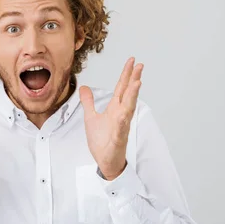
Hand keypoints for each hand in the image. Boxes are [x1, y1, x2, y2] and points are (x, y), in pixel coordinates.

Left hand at [79, 57, 143, 179]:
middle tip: (140, 65)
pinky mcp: (118, 139)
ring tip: (137, 83)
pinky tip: (123, 115)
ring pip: (128, 109)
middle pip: (128, 94)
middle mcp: (121, 115)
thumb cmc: (102, 141)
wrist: (105, 161)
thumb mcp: (91, 117)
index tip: (132, 61)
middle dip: (134, 79)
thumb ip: (88, 102)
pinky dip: (122, 122)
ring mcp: (121, 127)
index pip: (121, 88)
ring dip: (133, 96)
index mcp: (115, 109)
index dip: (126, 75)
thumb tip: (84, 87)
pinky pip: (120, 130)